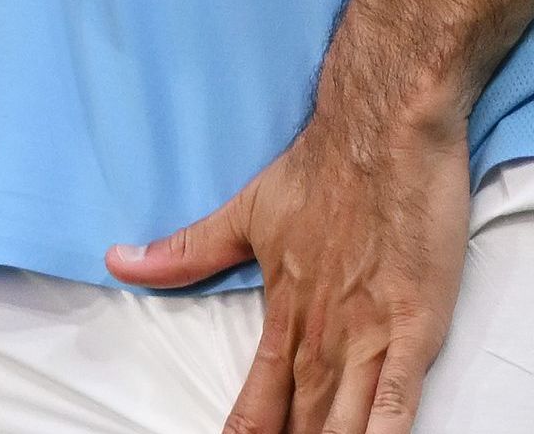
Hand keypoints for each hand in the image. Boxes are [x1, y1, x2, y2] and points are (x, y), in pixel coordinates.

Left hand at [105, 99, 471, 433]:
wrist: (383, 130)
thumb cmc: (323, 170)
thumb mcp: (246, 214)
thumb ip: (187, 252)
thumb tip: (118, 260)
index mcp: (284, 315)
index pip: (256, 406)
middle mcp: (321, 335)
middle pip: (304, 426)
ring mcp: (368, 334)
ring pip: (344, 423)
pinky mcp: (415, 326)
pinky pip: (397, 398)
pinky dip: (383, 431)